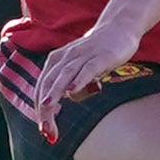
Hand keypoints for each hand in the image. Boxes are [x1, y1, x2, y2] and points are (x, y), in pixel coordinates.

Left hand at [28, 21, 139, 138]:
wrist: (119, 28)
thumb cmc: (98, 51)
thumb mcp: (82, 69)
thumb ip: (73, 82)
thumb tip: (70, 96)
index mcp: (56, 62)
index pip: (42, 88)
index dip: (41, 110)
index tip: (45, 132)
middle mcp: (65, 58)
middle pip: (49, 84)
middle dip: (45, 108)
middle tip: (45, 129)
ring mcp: (82, 56)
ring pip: (64, 75)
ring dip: (54, 92)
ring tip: (47, 107)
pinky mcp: (100, 56)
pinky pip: (87, 68)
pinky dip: (79, 79)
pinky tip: (72, 90)